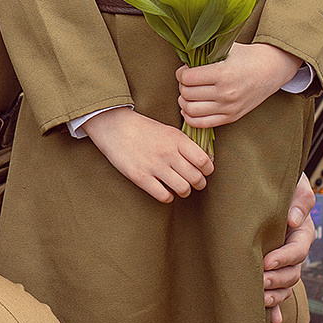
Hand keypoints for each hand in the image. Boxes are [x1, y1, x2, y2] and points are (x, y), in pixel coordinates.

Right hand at [84, 106, 211, 203]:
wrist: (114, 126)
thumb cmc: (142, 128)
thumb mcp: (168, 130)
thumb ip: (185, 144)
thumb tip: (204, 161)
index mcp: (177, 139)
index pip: (204, 161)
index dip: (208, 170)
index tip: (204, 171)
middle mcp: (168, 153)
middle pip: (196, 178)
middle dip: (199, 183)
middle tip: (194, 182)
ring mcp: (154, 166)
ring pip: (183, 189)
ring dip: (185, 191)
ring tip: (180, 187)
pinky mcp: (140, 177)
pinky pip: (164, 196)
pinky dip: (168, 197)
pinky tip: (165, 190)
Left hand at [177, 42, 302, 129]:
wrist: (272, 69)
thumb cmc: (247, 56)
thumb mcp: (227, 48)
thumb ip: (205, 52)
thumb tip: (182, 57)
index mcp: (223, 74)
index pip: (187, 78)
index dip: (181, 73)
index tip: (185, 69)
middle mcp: (226, 93)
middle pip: (187, 94)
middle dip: (182, 86)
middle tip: (187, 80)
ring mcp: (229, 108)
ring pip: (191, 110)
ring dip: (184, 101)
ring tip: (188, 92)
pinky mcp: (232, 117)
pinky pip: (202, 124)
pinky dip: (190, 117)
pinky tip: (189, 108)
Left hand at [263, 171, 314, 322]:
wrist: (263, 186)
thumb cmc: (279, 184)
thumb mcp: (294, 185)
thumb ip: (300, 199)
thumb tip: (293, 220)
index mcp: (301, 232)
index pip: (298, 249)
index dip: (285, 258)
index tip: (267, 261)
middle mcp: (294, 250)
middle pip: (293, 272)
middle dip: (278, 280)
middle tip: (260, 281)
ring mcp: (284, 264)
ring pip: (286, 286)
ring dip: (275, 296)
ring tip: (259, 299)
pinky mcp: (272, 271)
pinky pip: (278, 294)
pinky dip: (277, 309)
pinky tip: (273, 321)